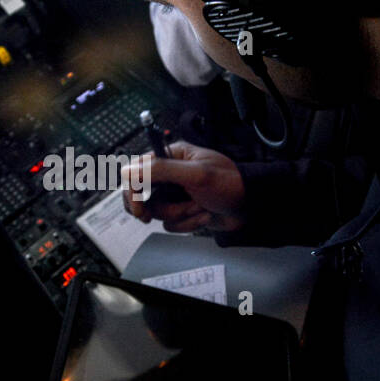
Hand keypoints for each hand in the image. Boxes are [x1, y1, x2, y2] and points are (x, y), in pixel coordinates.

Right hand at [122, 141, 245, 232]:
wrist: (251, 206)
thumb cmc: (229, 184)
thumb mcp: (196, 174)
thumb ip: (162, 170)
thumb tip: (128, 170)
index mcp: (172, 156)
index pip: (137, 171)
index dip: (133, 190)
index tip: (137, 207)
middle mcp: (171, 174)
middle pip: (142, 194)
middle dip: (153, 208)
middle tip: (148, 218)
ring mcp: (176, 193)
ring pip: (157, 211)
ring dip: (179, 214)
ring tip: (199, 208)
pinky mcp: (183, 210)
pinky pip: (171, 224)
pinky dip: (187, 224)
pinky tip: (204, 216)